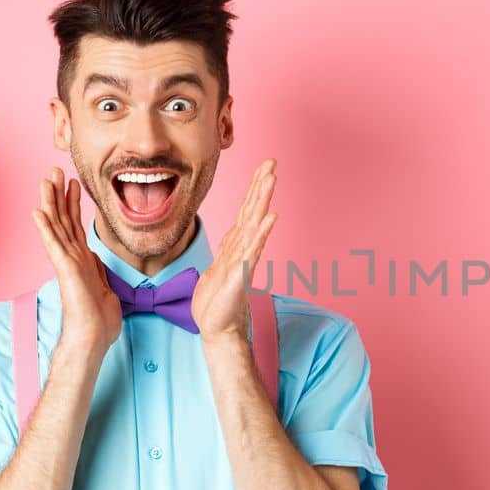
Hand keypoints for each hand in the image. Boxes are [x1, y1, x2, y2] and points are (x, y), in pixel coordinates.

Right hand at [32, 166, 122, 351]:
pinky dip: (45, 227)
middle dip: (59, 194)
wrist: (94, 336)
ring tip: (46, 180)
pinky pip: (53, 244)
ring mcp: (67, 262)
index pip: (75, 225)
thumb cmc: (100, 320)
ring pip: (56, 225)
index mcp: (82, 260)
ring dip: (50, 201)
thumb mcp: (105, 287)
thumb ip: (98, 271)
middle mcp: (72, 257)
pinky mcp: (65, 269)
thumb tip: (96, 260)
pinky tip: (37, 210)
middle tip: (55, 171)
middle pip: (62, 219)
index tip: (73, 183)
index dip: (73, 203)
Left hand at [192, 158, 277, 342]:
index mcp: (236, 245)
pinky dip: (262, 234)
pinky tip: (271, 218)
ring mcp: (244, 260)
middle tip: (273, 161)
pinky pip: (252, 251)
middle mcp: (243, 248)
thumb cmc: (216, 301)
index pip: (248, 209)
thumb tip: (238, 231)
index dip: (256, 186)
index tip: (266, 165)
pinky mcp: (241, 276)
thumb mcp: (218, 267)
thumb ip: (230, 248)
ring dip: (263, 199)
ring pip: (255, 224)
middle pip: (254, 210)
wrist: (217, 328)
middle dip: (263, 184)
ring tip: (272, 178)